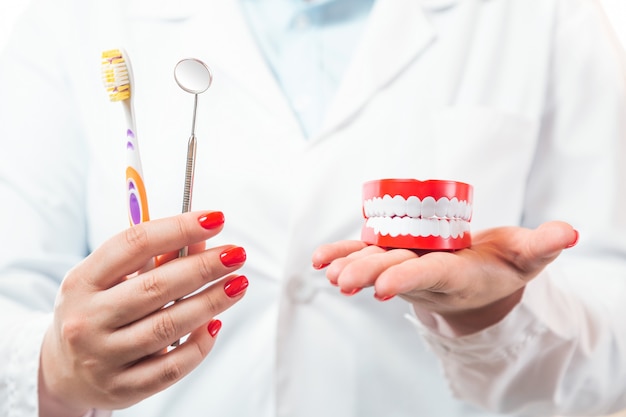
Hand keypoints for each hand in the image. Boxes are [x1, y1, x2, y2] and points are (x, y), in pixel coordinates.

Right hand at [39, 211, 248, 415]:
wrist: (64, 371)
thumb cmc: (98, 311)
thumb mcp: (112, 279)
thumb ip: (156, 258)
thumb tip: (202, 239)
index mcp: (82, 281)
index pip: (134, 245)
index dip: (179, 228)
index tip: (216, 219)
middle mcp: (87, 320)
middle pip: (156, 286)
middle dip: (204, 267)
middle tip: (236, 254)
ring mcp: (102, 358)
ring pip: (168, 326)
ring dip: (211, 302)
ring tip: (238, 284)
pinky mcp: (122, 389)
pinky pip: (172, 367)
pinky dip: (199, 344)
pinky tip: (215, 324)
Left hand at [312, 221, 577, 335]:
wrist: (479, 279)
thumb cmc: (503, 265)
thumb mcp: (528, 256)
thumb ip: (544, 245)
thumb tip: (568, 233)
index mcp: (457, 274)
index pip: (431, 275)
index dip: (407, 278)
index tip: (382, 288)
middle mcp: (426, 273)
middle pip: (394, 271)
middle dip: (368, 274)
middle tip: (342, 281)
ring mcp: (407, 265)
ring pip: (374, 264)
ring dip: (349, 265)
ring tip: (325, 269)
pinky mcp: (394, 255)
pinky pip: (365, 253)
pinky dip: (342, 254)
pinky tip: (318, 259)